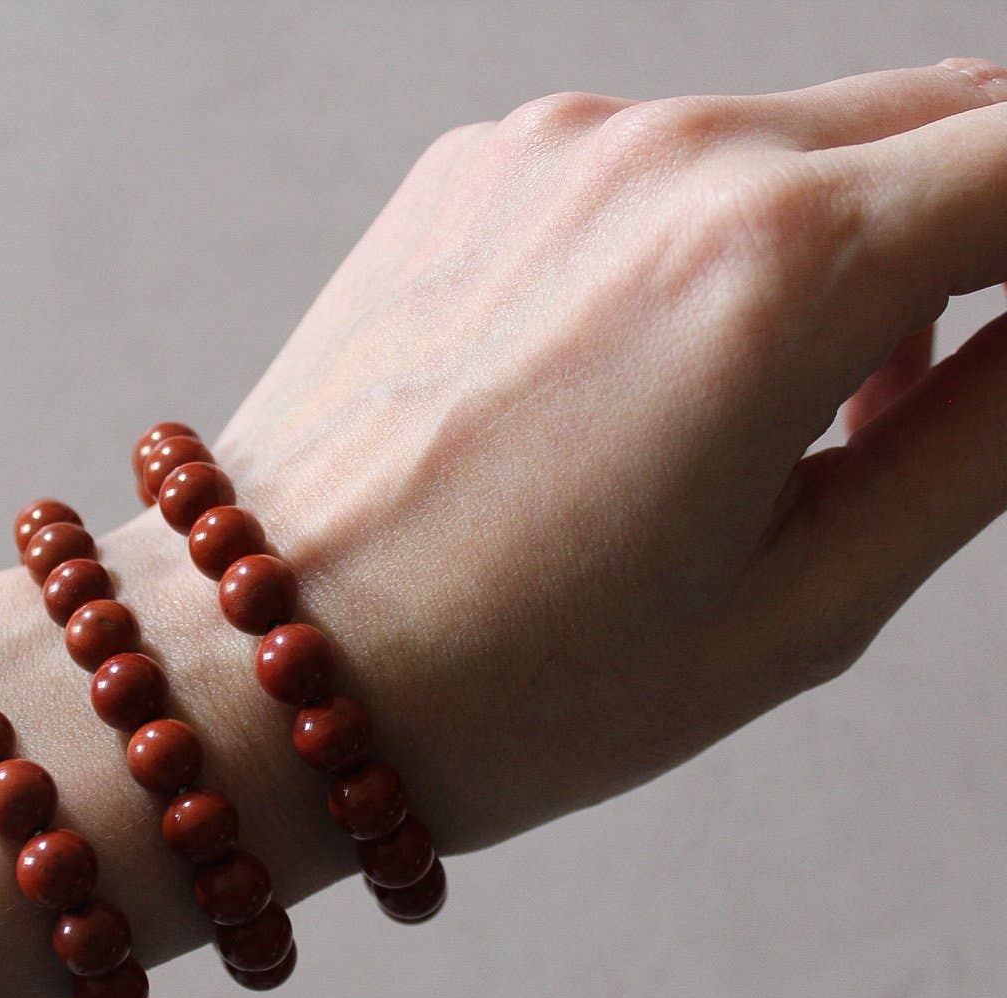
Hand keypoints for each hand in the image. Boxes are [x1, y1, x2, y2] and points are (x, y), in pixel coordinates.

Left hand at [214, 60, 1006, 848]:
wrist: (261, 660)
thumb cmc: (514, 685)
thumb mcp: (799, 606)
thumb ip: (976, 440)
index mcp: (772, 268)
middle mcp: (661, 155)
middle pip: (941, 116)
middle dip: (998, 231)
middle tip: (953, 389)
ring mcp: (551, 146)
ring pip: (801, 137)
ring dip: (860, 240)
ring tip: (808, 414)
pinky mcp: (473, 171)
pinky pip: (666, 163)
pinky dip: (725, 236)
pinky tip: (671, 370)